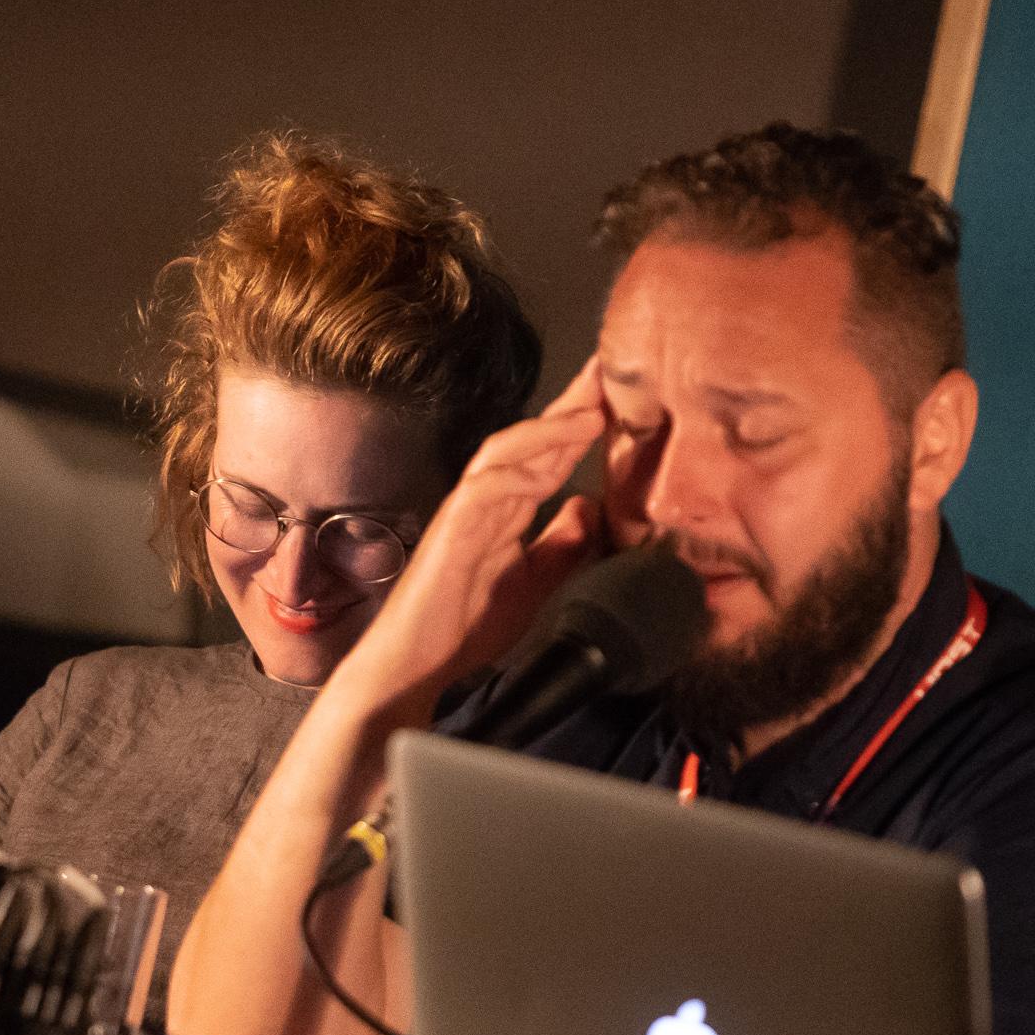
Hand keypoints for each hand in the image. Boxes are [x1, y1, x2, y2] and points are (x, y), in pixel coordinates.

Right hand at [330, 356, 608, 707]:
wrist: (415, 665)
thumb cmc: (464, 627)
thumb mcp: (535, 584)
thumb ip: (562, 547)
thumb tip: (593, 505)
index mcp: (506, 512)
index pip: (548, 456)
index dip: (582, 424)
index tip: (620, 394)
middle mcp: (485, 502)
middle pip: (530, 440)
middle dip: (570, 404)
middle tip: (609, 369)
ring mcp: (464, 514)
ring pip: (504, 452)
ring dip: (547, 429)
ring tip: (589, 411)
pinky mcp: (449, 533)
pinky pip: (482, 491)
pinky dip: (514, 475)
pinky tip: (546, 469)